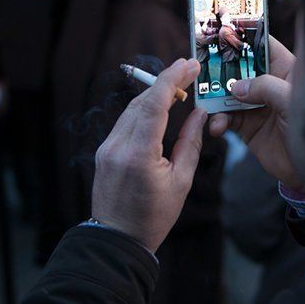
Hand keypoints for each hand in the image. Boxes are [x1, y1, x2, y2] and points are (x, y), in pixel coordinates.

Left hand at [92, 58, 207, 252]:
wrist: (118, 239)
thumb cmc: (154, 216)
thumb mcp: (181, 181)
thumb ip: (191, 142)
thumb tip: (200, 113)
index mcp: (138, 154)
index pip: (153, 105)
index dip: (172, 80)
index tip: (188, 64)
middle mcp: (117, 146)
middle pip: (142, 102)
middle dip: (166, 83)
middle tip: (189, 70)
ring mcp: (107, 147)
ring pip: (132, 110)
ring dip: (155, 95)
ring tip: (179, 86)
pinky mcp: (104, 151)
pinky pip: (125, 122)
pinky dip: (143, 110)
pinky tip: (159, 107)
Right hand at [209, 36, 302, 190]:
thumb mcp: (292, 101)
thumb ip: (265, 88)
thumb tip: (236, 86)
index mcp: (285, 70)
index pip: (263, 45)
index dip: (244, 36)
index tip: (222, 29)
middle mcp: (268, 84)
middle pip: (238, 67)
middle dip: (220, 67)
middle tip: (202, 67)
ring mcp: (255, 105)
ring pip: (226, 93)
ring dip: (214, 97)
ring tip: (206, 102)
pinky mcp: (246, 126)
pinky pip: (224, 118)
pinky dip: (217, 121)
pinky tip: (216, 126)